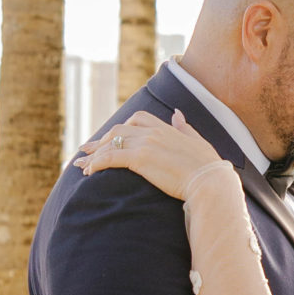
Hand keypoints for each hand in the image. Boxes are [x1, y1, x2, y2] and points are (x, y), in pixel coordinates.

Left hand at [78, 109, 226, 200]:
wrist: (210, 181)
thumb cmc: (208, 167)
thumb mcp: (198, 141)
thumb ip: (185, 127)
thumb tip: (177, 113)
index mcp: (166, 128)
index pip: (138, 118)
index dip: (121, 129)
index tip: (111, 139)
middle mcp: (154, 132)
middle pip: (119, 130)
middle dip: (101, 141)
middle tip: (87, 152)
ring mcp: (146, 144)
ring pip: (112, 142)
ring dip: (94, 153)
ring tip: (82, 165)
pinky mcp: (140, 159)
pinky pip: (111, 157)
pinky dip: (97, 163)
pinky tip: (89, 172)